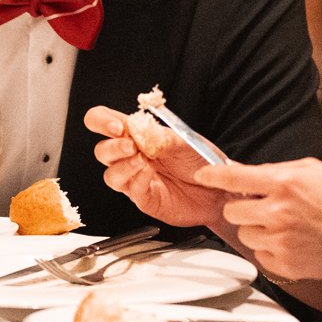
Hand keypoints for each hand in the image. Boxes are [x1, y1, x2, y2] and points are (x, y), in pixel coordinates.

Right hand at [83, 105, 232, 230]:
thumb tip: (141, 132)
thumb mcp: (186, 141)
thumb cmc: (202, 161)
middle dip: (112, 147)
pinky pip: (131, 191)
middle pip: (102, 150)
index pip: (105, 122)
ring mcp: (136, 179)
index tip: (116, 127)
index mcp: (138, 135)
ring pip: (110, 174)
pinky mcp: (145, 199)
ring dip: (122, 166)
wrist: (219, 188)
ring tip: (141, 161)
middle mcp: (132, 157)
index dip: (101, 121)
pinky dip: (137, 180)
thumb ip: (162, 136)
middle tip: (130, 145)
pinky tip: (149, 175)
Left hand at [192, 156, 321, 286]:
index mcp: (284, 183)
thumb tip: (249, 174)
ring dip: (255, 228)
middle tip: (261, 206)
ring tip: (282, 225)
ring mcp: (280, 240)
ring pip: (243, 234)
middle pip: (232, 211)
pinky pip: (259, 254)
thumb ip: (277, 170)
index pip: (233, 177)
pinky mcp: (284, 264)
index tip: (203, 176)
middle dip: (242, 207)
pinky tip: (290, 241)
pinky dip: (269, 248)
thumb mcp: (313, 170)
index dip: (212, 176)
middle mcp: (278, 211)